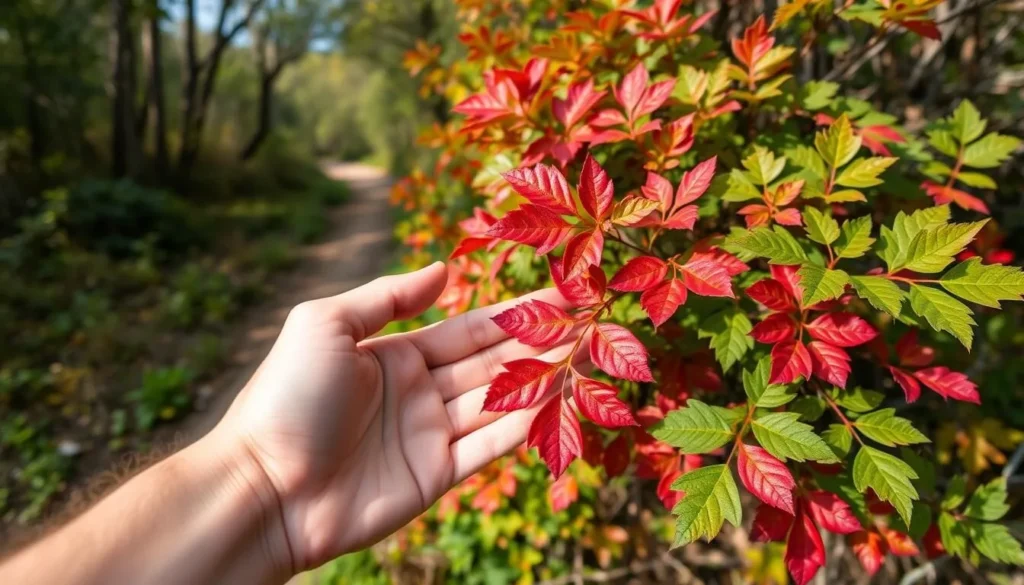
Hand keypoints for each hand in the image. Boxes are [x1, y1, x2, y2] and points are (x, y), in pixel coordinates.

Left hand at [213, 262, 582, 571]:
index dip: (515, 313)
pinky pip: (488, 447)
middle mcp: (420, 391)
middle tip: (591, 321)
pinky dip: (523, 427)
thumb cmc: (285, 396)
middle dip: (541, 344)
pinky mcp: (435, 476)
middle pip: (493, 363)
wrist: (263, 485)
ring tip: (588, 356)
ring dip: (542, 380)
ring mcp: (430, 435)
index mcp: (396, 353)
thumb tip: (445, 269)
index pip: (470, 328)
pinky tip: (557, 404)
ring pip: (499, 402)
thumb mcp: (326, 324)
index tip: (560, 294)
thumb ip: (388, 297)